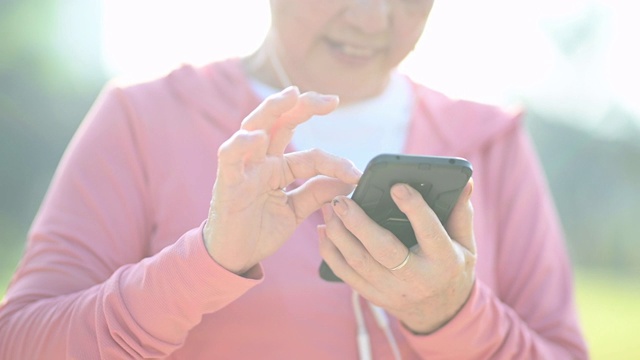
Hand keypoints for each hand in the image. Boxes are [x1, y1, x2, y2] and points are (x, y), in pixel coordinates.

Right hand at [204, 86, 360, 274]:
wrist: (233, 257)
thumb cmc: (259, 230)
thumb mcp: (296, 210)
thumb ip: (317, 193)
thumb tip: (348, 181)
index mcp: (278, 168)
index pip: (311, 156)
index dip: (336, 162)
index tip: (357, 174)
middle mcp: (261, 161)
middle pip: (281, 123)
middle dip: (304, 106)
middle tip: (331, 100)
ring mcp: (244, 168)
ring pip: (255, 127)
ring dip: (273, 109)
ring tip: (292, 95)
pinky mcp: (227, 182)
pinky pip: (230, 157)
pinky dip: (240, 144)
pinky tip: (256, 136)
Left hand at [319, 179, 475, 333]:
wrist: (440, 313)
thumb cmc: (451, 268)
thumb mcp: (465, 244)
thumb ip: (460, 212)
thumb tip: (464, 181)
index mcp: (444, 262)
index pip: (429, 233)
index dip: (414, 209)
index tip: (397, 186)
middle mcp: (416, 279)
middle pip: (383, 250)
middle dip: (359, 223)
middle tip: (342, 199)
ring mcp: (391, 290)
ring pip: (359, 262)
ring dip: (339, 234)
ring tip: (329, 208)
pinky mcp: (373, 296)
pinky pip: (346, 274)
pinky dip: (331, 252)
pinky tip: (325, 230)